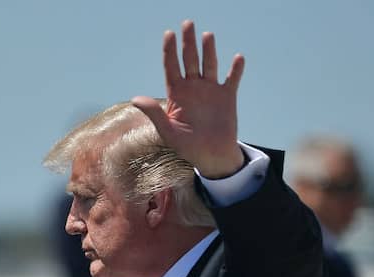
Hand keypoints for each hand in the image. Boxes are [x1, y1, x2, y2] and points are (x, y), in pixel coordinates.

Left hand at [132, 20, 244, 178]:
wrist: (210, 156)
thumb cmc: (186, 146)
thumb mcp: (167, 131)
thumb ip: (154, 113)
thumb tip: (135, 99)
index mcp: (177, 94)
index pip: (171, 67)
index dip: (169, 51)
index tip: (168, 34)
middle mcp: (193, 88)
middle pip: (189, 60)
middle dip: (188, 43)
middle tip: (187, 23)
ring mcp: (210, 90)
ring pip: (209, 65)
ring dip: (208, 51)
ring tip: (207, 36)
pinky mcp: (227, 96)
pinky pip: (232, 79)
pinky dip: (236, 70)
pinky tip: (238, 58)